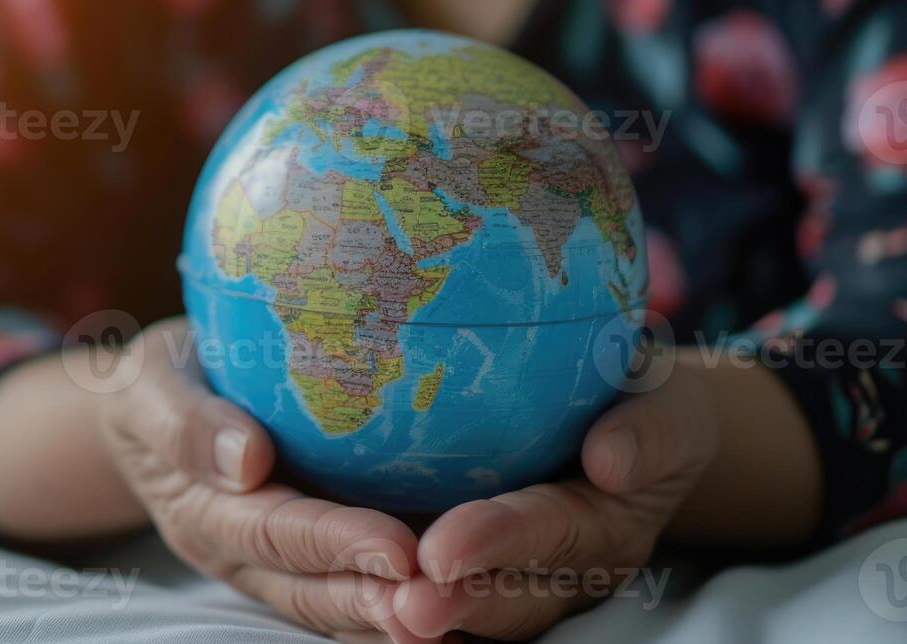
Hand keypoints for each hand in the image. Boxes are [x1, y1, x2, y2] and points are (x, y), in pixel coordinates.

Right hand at [97, 318, 431, 642]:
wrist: (150, 404)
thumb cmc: (154, 382)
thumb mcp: (148, 384)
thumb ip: (183, 421)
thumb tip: (246, 458)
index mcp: (201, 509)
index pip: (272, 531)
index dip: (334, 543)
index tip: (398, 545)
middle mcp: (239, 550)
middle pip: (308, 588)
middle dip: (373, 599)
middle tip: (441, 602)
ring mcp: (271, 563)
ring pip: (331, 602)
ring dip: (387, 612)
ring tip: (454, 612)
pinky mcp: (302, 555)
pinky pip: (346, 586)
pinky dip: (392, 595)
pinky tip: (454, 592)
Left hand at [393, 361, 718, 639]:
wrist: (633, 427)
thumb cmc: (643, 401)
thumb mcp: (666, 404)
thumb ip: (650, 431)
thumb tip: (610, 459)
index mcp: (608, 524)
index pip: (553, 535)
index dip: (500, 542)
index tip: (444, 548)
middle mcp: (562, 572)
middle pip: (510, 599)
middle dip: (457, 604)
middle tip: (403, 603)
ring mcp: (520, 584)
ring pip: (473, 621)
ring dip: (424, 620)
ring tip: (378, 612)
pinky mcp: (477, 580)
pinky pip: (442, 614)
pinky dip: (394, 611)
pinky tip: (355, 601)